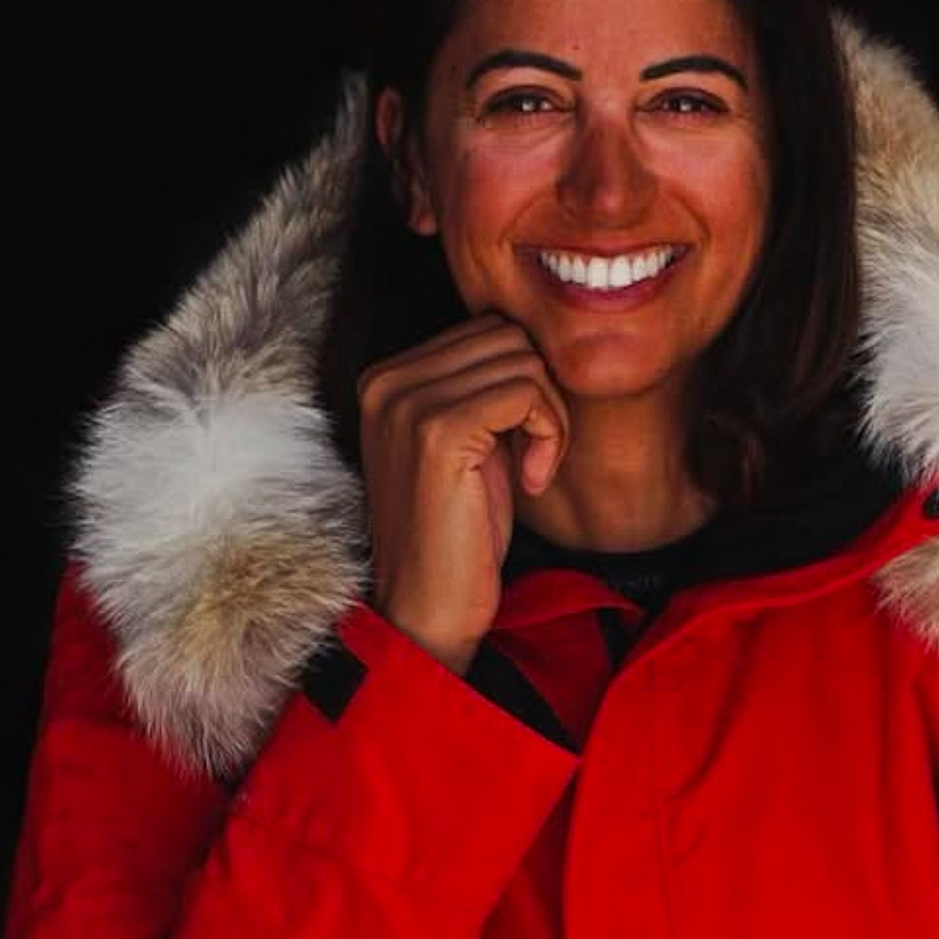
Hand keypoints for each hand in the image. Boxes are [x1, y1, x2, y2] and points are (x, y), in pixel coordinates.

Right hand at [356, 313, 573, 673]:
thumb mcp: (470, 447)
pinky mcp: (439, 431)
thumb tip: (540, 344)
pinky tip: (533, 481)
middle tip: (536, 458)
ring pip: (523, 359)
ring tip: (533, 471)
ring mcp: (408, 402)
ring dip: (549, 417)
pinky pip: (527, 392)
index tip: (523, 446)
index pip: (487, 330)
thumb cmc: (458, 536)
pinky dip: (548, 434)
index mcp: (388, 378)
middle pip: (507, 336)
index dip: (525, 382)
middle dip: (543, 395)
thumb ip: (485, 391)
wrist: (427, 608)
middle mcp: (388, 380)